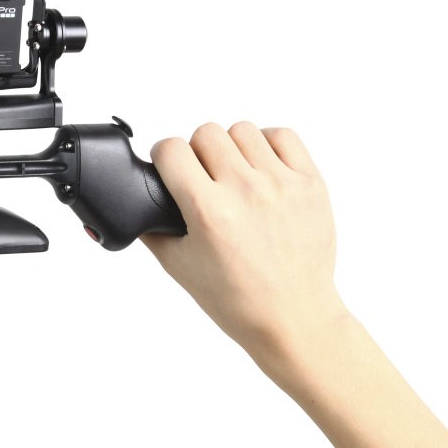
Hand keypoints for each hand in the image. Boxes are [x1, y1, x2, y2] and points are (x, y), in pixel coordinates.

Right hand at [142, 121, 344, 376]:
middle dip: (196, 153)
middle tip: (201, 178)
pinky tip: (261, 168)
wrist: (292, 318)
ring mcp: (281, 185)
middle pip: (206, 132)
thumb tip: (137, 199)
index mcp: (208, 212)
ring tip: (233, 175)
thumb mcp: (178, 267)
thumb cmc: (237, 300)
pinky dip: (267, 145)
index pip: (171, 149)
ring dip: (230, 148)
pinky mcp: (310, 184)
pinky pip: (283, 136)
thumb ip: (151, 228)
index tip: (169, 169)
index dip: (164, 157)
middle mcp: (245, 191)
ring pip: (242, 130)